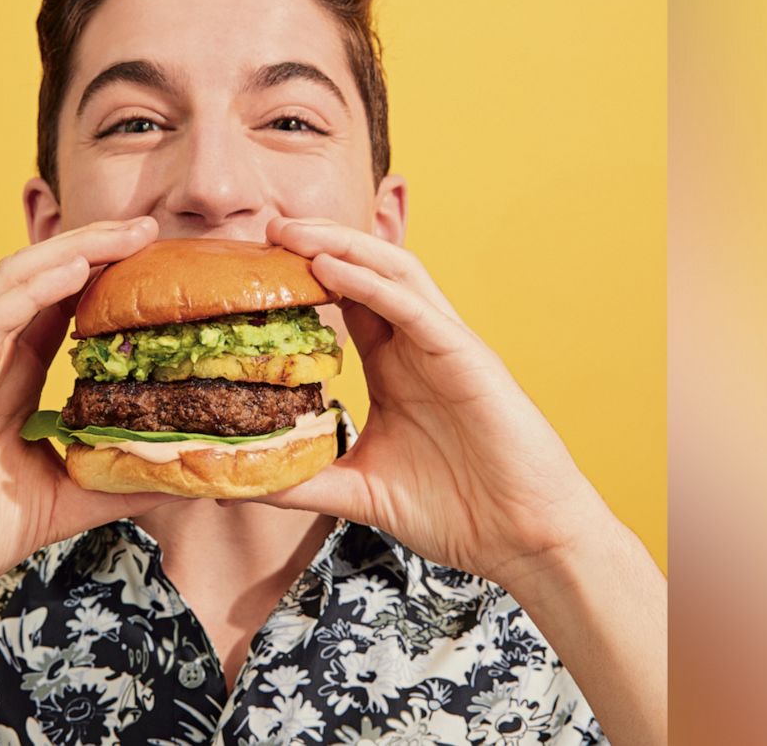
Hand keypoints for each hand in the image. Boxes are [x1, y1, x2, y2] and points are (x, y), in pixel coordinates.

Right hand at [0, 217, 180, 658]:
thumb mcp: (63, 501)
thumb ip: (115, 482)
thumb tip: (183, 476)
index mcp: (16, 377)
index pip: (67, 308)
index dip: (110, 279)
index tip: (161, 266)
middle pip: (48, 279)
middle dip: (100, 247)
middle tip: (151, 229)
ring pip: (21, 279)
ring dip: (75, 249)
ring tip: (125, 234)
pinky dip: (34, 287)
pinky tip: (74, 270)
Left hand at [249, 217, 614, 584]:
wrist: (523, 537)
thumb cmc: (458, 511)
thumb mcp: (360, 491)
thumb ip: (305, 480)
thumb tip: (243, 483)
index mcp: (395, 366)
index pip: (344, 301)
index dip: (302, 277)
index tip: (252, 269)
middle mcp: (418, 345)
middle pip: (365, 271)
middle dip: (316, 243)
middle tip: (266, 228)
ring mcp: (445, 346)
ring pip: (392, 271)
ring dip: (340, 244)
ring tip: (290, 231)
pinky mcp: (467, 358)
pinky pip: (414, 308)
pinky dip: (370, 283)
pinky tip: (329, 267)